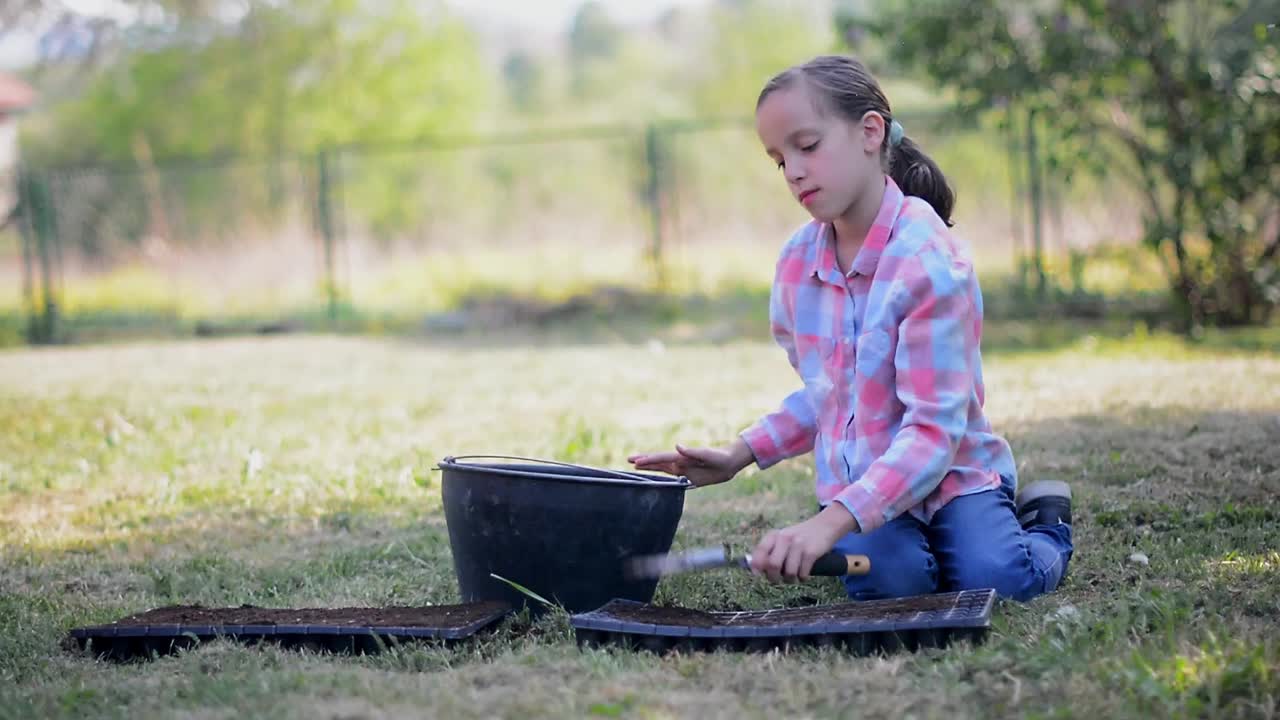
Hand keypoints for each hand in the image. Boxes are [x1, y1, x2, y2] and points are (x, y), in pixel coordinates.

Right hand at [628, 438, 753, 487]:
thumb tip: (677, 446)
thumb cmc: (719, 457)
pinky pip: (670, 477)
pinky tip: (652, 476)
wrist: (729, 463)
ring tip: (635, 465)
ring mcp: (682, 469)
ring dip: (648, 467)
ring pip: (661, 469)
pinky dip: (660, 475)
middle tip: (628, 459)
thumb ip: (692, 451)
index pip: (661, 458)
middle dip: (643, 461)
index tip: (635, 461)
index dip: (648, 460)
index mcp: (682, 456)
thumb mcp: (707, 454)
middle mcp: (680, 462)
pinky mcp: (687, 477)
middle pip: (657, 462)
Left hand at [750, 504, 858, 582]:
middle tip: (778, 580)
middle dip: (774, 578)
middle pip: (772, 565)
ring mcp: (798, 545)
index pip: (760, 550)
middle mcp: (785, 538)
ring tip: (793, 578)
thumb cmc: (800, 537)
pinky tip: (804, 575)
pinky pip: (803, 573)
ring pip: (788, 572)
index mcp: (775, 535)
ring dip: (790, 580)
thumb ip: (771, 551)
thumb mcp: (783, 538)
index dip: (756, 565)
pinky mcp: (811, 552)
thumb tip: (758, 570)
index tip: (757, 575)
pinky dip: (803, 578)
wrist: (824, 526)